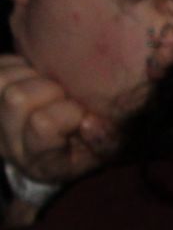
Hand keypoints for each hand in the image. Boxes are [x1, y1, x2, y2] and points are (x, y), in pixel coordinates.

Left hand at [0, 55, 114, 188]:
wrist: (56, 149)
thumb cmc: (85, 147)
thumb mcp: (104, 152)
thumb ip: (104, 141)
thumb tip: (89, 121)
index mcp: (40, 163)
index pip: (42, 124)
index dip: (70, 112)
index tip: (84, 117)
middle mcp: (8, 146)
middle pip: (17, 98)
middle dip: (50, 89)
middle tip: (64, 97)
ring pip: (3, 79)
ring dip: (32, 75)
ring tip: (49, 87)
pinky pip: (0, 66)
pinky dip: (19, 66)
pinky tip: (34, 79)